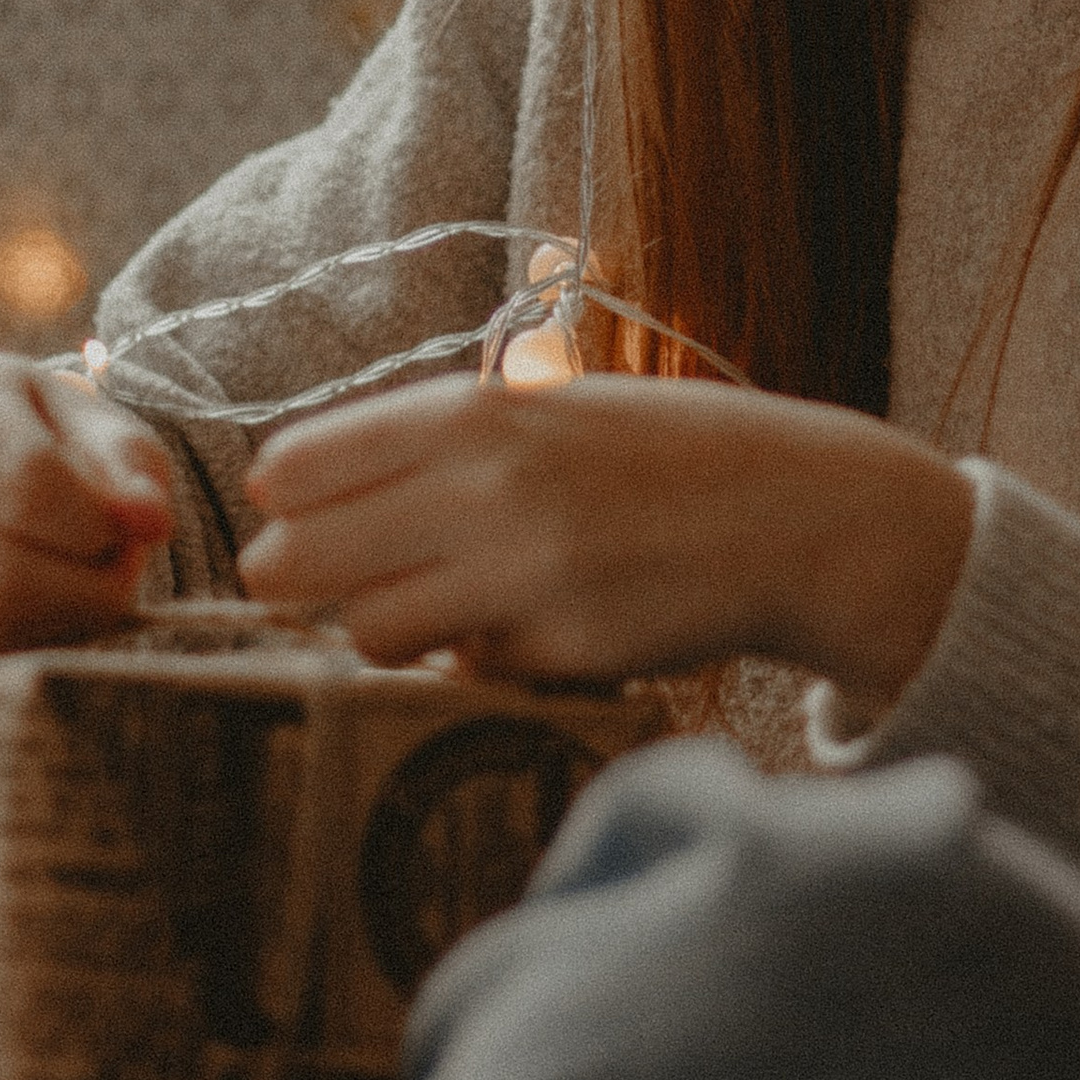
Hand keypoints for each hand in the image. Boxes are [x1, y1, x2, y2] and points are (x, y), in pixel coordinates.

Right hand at [0, 342, 178, 665]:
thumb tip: (151, 523)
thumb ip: (128, 465)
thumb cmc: (15, 429)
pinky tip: (11, 603)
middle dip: (84, 593)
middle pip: (3, 574)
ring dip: (50, 624)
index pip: (29, 485)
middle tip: (113, 576)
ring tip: (70, 586)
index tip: (124, 532)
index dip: (97, 529)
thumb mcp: (79, 421)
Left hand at [238, 374, 973, 708]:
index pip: (301, 463)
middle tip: (316, 582)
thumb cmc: (658, 454)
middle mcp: (485, 488)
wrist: (795, 512)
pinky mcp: (561, 650)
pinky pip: (466, 670)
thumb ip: (437, 443)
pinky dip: (479, 659)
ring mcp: (522, 575)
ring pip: (368, 631)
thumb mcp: (547, 409)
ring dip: (385, 629)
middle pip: (301, 558)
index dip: (284, 499)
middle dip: (295, 578)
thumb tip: (295, 487)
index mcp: (473, 413)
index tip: (290, 512)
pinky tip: (534, 625)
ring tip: (437, 607)